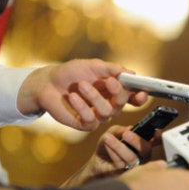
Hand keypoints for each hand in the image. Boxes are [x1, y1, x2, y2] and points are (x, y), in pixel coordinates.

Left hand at [17, 58, 147, 130]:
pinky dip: (81, 106)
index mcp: (114, 90)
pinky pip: (90, 119)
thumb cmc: (71, 73)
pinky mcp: (85, 124)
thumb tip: (131, 73)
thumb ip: (111, 69)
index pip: (133, 96)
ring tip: (81, 85)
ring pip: (107, 111)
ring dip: (94, 96)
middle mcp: (109, 103)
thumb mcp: (93, 66)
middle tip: (109, 81)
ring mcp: (98, 115)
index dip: (140, 96)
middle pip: (122, 103)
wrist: (47, 83)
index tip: (140, 91)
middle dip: (117, 92)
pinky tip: (72, 96)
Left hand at [62, 125, 155, 186]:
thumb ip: (119, 130)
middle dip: (136, 141)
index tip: (157, 132)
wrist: (96, 162)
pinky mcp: (125, 173)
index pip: (155, 141)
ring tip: (108, 138)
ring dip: (119, 146)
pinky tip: (106, 146)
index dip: (158, 137)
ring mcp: (134, 166)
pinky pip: (120, 163)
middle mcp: (141, 156)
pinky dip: (112, 152)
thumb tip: (127, 129)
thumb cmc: (107, 147)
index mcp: (142, 145)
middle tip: (126, 134)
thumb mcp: (112, 133)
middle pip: (146, 149)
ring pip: (132, 157)